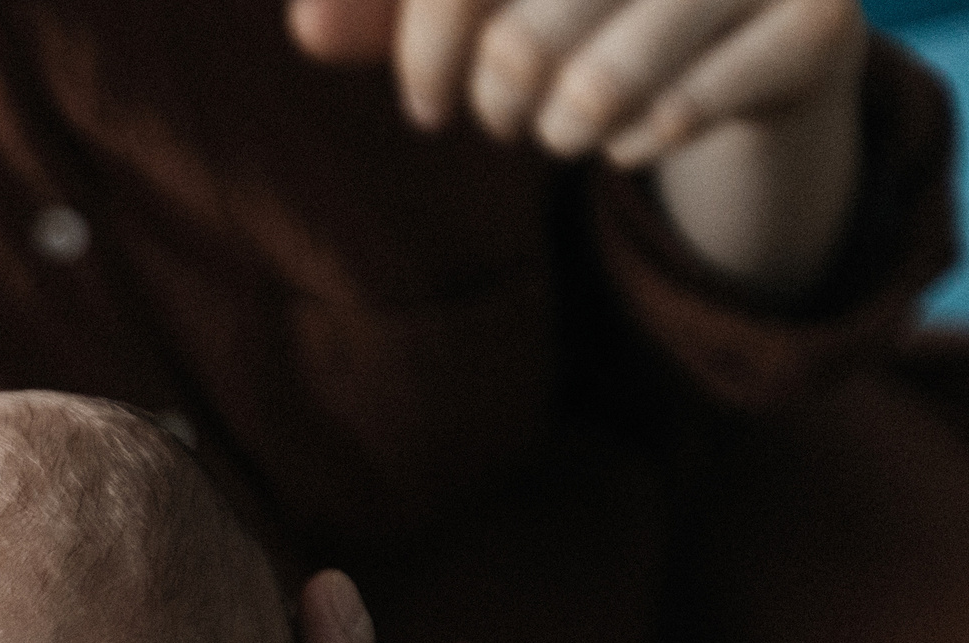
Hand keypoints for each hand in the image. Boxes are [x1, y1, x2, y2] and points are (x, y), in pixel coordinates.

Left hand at [286, 0, 865, 293]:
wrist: (750, 23)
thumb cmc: (592, 1)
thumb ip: (394, 9)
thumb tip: (308, 27)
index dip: (429, 45)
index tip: (426, 109)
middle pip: (531, 31)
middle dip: (499, 95)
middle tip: (502, 119)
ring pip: (605, 83)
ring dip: (563, 131)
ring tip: (559, 131)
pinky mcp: (819, 21)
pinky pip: (692, 110)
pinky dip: (641, 143)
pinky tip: (632, 137)